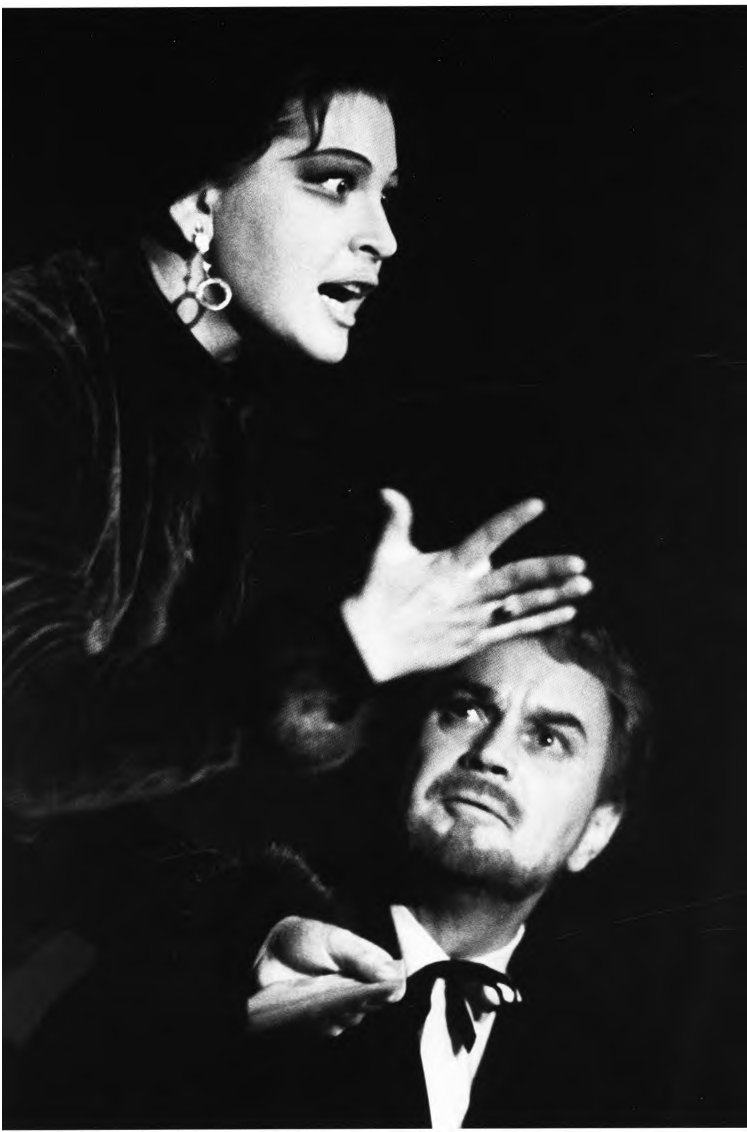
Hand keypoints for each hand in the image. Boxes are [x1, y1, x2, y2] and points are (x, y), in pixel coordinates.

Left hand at [247, 916, 404, 1037]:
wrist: (271, 951)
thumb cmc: (306, 939)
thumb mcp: (336, 940)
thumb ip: (363, 957)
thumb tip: (394, 976)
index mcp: (367, 965)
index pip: (391, 984)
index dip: (389, 990)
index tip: (381, 990)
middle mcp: (357, 988)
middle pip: (371, 1005)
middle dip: (359, 999)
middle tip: (345, 988)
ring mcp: (338, 1006)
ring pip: (349, 1019)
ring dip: (338, 1010)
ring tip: (321, 994)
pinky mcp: (318, 1020)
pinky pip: (327, 1029)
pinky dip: (320, 1020)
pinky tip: (309, 1007)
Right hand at [342, 491, 591, 681]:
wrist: (366, 648)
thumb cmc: (375, 596)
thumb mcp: (385, 555)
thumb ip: (396, 521)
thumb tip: (387, 490)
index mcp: (448, 567)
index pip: (486, 537)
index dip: (512, 520)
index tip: (538, 504)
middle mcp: (466, 594)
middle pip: (515, 579)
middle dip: (548, 571)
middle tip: (579, 563)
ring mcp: (472, 621)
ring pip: (521, 607)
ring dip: (555, 596)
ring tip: (584, 586)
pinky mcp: (472, 642)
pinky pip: (514, 631)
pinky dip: (541, 621)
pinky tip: (566, 613)